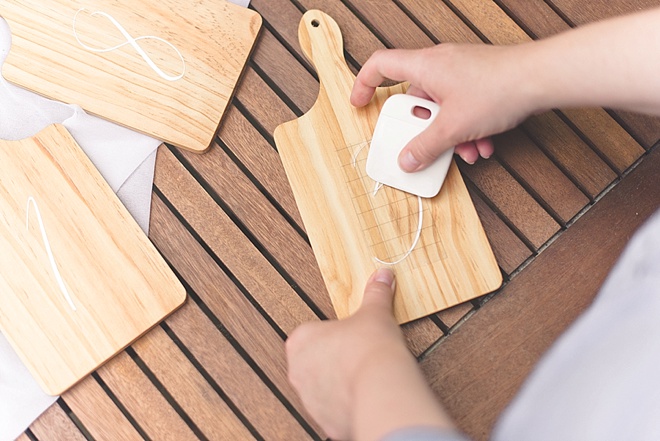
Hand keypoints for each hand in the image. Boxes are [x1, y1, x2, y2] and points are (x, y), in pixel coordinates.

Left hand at [286, 269, 452, 439]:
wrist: (381, 388)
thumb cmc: (370, 349)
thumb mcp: (375, 313)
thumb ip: (375, 294)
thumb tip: (382, 276)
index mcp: (301, 341)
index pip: (311, 334)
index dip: (332, 334)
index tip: (348, 336)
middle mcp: (297, 371)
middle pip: (313, 362)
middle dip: (333, 360)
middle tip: (357, 355)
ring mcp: (308, 398)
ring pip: (322, 388)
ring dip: (339, 384)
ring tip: (364, 377)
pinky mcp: (324, 420)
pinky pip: (334, 410)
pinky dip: (347, 405)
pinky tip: (365, 396)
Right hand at [351, 43, 537, 170]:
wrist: (541, 78)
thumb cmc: (498, 88)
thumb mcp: (452, 127)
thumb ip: (424, 147)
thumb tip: (407, 159)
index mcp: (424, 66)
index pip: (380, 65)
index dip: (363, 83)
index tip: (359, 102)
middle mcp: (440, 64)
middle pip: (415, 98)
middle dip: (423, 127)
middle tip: (427, 142)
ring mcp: (460, 71)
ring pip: (441, 107)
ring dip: (450, 134)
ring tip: (465, 151)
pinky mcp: (479, 80)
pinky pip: (461, 106)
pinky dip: (467, 127)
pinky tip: (482, 145)